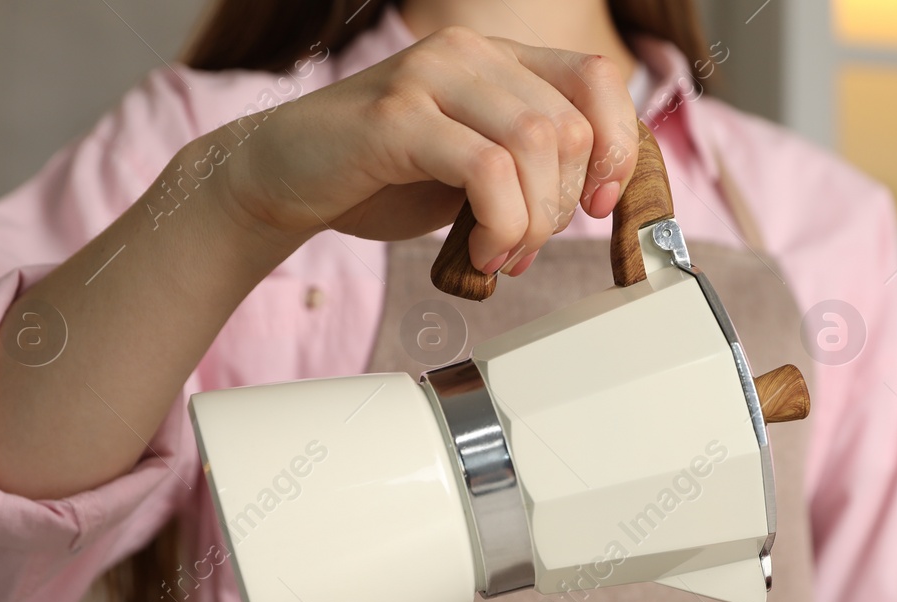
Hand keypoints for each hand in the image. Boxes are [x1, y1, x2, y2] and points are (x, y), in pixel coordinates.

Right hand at [216, 26, 639, 274]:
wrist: (280, 179)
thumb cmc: (377, 178)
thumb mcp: (473, 171)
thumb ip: (528, 170)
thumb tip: (590, 199)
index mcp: (494, 60)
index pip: (596, 80)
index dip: (617, 147)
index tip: (597, 204)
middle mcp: (466, 54)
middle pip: (568, 126)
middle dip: (560, 206)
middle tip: (523, 246)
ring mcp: (429, 78)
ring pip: (535, 145)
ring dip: (531, 221)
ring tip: (501, 252)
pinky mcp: (396, 118)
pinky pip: (486, 170)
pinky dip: (500, 224)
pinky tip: (480, 250)